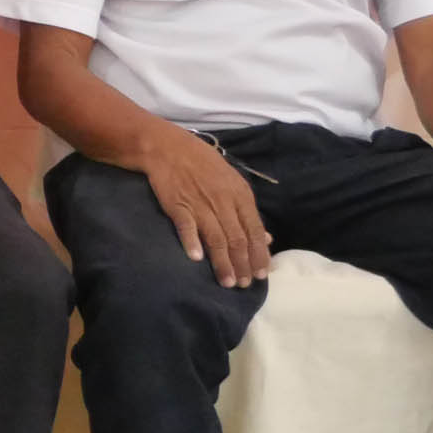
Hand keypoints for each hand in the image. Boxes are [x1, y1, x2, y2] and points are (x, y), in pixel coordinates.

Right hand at [137, 127, 270, 286]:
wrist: (167, 147)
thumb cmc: (202, 165)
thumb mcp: (232, 183)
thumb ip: (246, 211)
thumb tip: (266, 238)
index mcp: (239, 194)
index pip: (254, 229)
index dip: (258, 253)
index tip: (261, 274)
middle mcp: (223, 201)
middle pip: (237, 238)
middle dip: (243, 264)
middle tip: (245, 285)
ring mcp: (199, 203)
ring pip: (216, 237)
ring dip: (223, 262)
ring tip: (227, 282)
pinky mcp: (177, 204)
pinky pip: (186, 225)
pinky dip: (192, 241)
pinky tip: (196, 258)